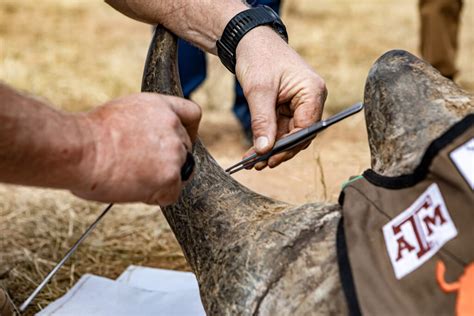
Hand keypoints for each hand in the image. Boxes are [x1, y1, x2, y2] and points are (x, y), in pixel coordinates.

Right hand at [73, 93, 200, 204]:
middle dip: (168, 161)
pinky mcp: (171, 176)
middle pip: (185, 149)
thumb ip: (144, 126)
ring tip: (131, 177)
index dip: (189, 131)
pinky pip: (171, 194)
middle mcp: (172, 126)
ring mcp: (175, 152)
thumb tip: (147, 144)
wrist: (78, 148)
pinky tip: (133, 188)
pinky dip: (154, 196)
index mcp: (160, 106)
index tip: (178, 142)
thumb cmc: (87, 136)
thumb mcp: (122, 116)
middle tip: (140, 168)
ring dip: (160, 179)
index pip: (192, 114)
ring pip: (180, 173)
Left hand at [235, 26, 326, 169]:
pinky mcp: (288, 108)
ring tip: (251, 162)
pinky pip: (280, 129)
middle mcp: (311, 100)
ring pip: (288, 135)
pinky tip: (253, 152)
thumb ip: (262, 122)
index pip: (306, 127)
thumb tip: (264, 150)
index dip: (289, 145)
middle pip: (299, 135)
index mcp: (312, 92)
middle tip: (258, 165)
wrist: (250, 41)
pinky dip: (267, 140)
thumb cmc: (259, 58)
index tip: (270, 158)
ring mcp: (300, 105)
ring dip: (271, 149)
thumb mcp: (259, 91)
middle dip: (278, 151)